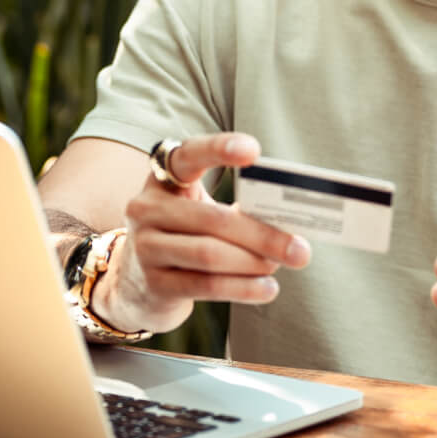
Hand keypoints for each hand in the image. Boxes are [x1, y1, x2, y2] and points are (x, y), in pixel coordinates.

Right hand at [93, 132, 311, 336]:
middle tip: (299, 248)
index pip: (188, 155)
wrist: (137, 284)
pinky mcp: (153, 284)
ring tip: (279, 265)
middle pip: (213, 219)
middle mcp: (146, 208)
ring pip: (210, 254)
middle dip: (262, 235)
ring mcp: (145, 247)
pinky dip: (243, 288)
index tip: (253, 150)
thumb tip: (288, 223)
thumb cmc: (185, 235)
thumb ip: (235, 209)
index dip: (218, 148)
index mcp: (163, 178)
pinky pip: (206, 285)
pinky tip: (267, 289)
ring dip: (253, 262)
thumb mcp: (200, 211)